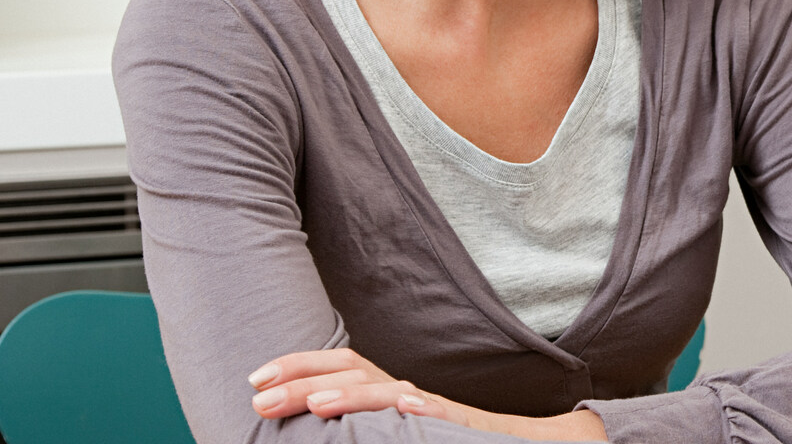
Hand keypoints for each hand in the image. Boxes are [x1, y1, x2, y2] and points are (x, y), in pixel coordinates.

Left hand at [248, 348, 607, 440]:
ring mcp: (435, 410)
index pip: (339, 367)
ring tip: (316, 403)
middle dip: (304, 378)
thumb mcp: (395, 431)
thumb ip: (361, 424)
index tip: (255, 379)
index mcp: (387, 394)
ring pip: (391, 394)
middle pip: (355, 370)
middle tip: (259, 394)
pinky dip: (424, 411)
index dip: (297, 367)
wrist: (526, 442)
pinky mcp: (463, 426)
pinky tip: (407, 407)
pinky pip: (444, 417)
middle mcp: (407, 394)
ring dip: (352, 395)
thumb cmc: (449, 438)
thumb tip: (308, 423)